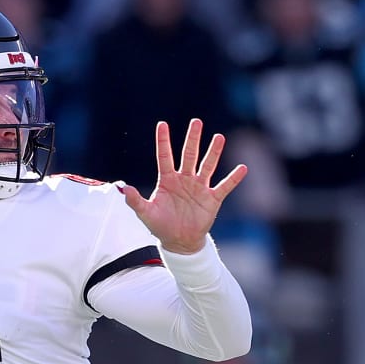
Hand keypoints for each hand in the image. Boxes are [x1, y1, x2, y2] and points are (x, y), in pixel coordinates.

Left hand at [121, 119, 247, 255]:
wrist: (179, 242)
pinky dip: (233, 178)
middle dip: (193, 139)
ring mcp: (199, 187)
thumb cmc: (161, 225)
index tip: (162, 124)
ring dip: (213, 152)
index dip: (163, 141)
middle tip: (196, 122)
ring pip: (207, 165)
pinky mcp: (212, 199)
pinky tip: (242, 168)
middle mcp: (184, 179)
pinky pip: (224, 186)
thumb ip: (134, 200)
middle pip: (189, 154)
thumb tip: (122, 188)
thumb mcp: (146, 213)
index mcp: (167, 180)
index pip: (165, 156)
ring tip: (219, 137)